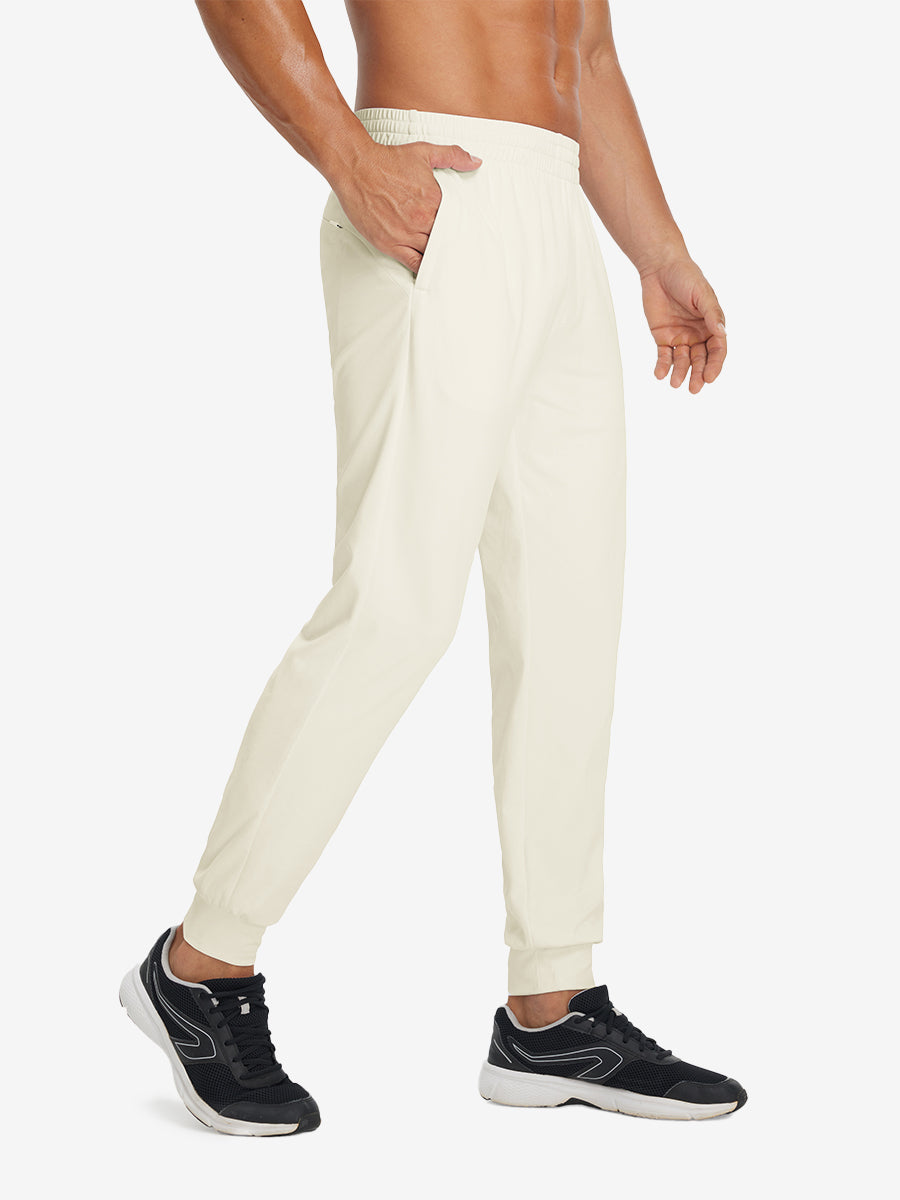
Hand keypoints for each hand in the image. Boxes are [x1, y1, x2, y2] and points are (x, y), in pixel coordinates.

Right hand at [333, 141, 480, 273]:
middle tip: (461, 251)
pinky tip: (429, 270)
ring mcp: (405, 234)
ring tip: (448, 262)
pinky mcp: (390, 244)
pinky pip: (413, 263)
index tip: (467, 233)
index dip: (462, 228)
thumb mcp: (424, 152)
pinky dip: (422, 268)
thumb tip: (475, 161)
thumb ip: (453, 155)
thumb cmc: (387, 161)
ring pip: (431, 253)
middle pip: (445, 240)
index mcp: (434, 200)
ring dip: (439, 257)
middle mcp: (421, 219)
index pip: (457, 221)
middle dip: (452, 244)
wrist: (357, 167)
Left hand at [640, 258, 726, 392]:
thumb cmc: (687, 277)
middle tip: (694, 388)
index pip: (717, 350)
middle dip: (698, 374)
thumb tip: (722, 332)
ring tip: (675, 383)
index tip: (709, 377)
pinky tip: (660, 374)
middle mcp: (698, 334)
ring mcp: (681, 337)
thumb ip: (712, 314)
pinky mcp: (663, 337)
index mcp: (712, 325)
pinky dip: (662, 366)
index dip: (714, 365)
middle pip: (700, 360)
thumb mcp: (703, 294)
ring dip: (680, 372)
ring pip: (683, 361)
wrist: (661, 268)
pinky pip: (664, 356)